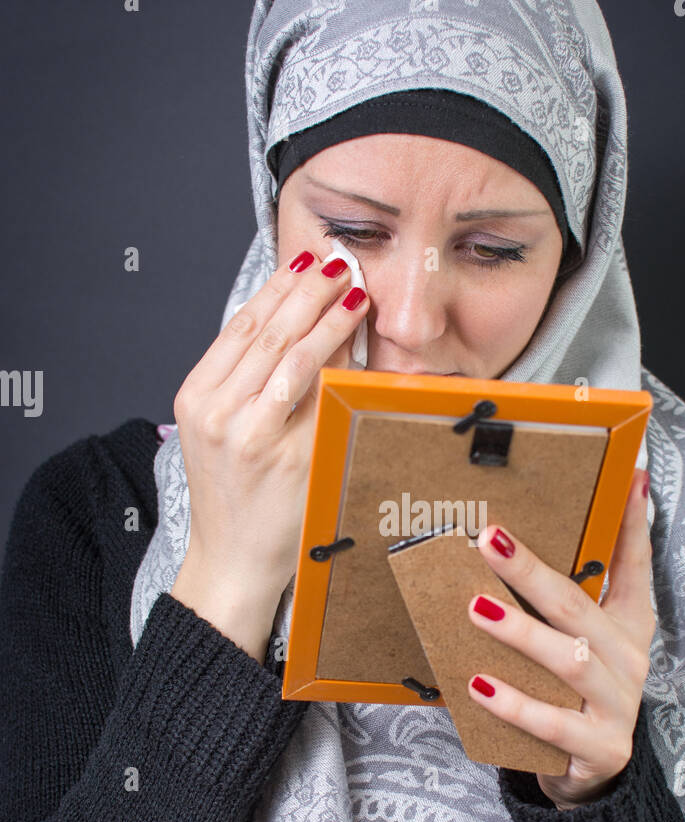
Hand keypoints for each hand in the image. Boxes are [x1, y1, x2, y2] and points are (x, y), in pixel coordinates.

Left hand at [170, 247, 368, 660]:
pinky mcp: (188, 401)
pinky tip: (275, 291)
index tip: (359, 294)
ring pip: (245, 333)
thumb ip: (331, 401)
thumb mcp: (320, 465)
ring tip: (311, 264)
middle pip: (272, 338)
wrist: (233, 557)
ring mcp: (199, 408)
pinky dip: (252, 314)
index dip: (333, 321)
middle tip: (339, 265)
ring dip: (280, 294)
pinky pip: (225, 345)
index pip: (303, 361)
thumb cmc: (286, 525)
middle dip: (308, 295)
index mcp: (260, 440)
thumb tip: (350, 339)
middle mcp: (223, 419)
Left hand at [466, 469, 655, 808]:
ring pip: (569, 662)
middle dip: (533, 571)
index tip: (629, 473)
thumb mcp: (588, 642)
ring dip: (520, 633)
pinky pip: (553, 724)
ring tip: (476, 608)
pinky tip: (478, 685)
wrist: (593, 779)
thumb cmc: (577, 694)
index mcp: (628, 626)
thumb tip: (542, 535)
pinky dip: (514, 704)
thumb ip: (572, 594)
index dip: (634, 521)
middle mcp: (629, 661)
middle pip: (579, 608)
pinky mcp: (600, 748)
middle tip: (490, 540)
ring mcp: (618, 707)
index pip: (636, 564)